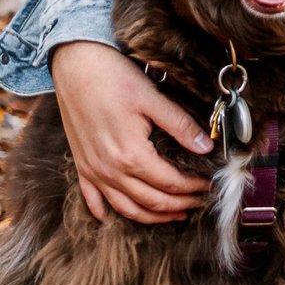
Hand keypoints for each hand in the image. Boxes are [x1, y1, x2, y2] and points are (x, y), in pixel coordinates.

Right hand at [51, 40, 208, 224]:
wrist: (75, 65)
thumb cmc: (114, 77)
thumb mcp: (152, 98)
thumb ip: (180, 125)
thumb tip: (207, 147)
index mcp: (131, 155)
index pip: (170, 183)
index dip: (193, 188)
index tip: (209, 185)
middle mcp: (110, 171)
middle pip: (151, 201)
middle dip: (179, 205)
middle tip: (198, 202)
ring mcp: (93, 172)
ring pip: (126, 208)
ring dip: (151, 216)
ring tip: (173, 214)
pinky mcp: (81, 167)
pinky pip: (94, 201)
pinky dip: (107, 213)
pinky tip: (116, 218)